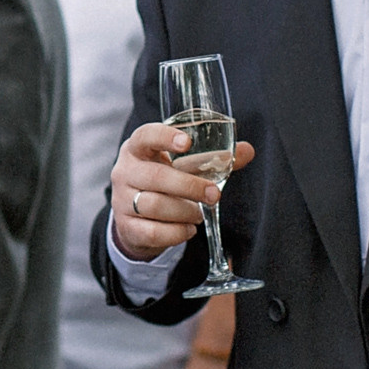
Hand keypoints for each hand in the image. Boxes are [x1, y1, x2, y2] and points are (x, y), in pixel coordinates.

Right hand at [111, 121, 254, 262]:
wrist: (136, 217)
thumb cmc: (164, 182)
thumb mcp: (183, 166)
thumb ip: (214, 159)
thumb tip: (247, 151)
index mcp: (137, 149)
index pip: (145, 136)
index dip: (165, 137)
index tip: (187, 142)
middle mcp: (124, 171)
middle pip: (155, 176)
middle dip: (190, 186)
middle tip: (215, 195)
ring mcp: (121, 200)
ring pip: (154, 205)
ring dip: (185, 211)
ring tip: (199, 213)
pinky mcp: (126, 227)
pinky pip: (152, 231)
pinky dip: (176, 232)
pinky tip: (188, 229)